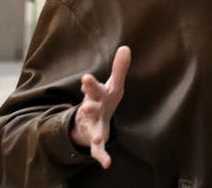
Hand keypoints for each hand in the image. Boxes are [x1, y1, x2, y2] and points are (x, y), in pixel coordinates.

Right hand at [71, 45, 129, 168]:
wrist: (88, 121)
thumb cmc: (103, 99)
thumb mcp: (112, 84)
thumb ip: (119, 68)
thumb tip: (126, 47)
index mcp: (97, 96)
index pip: (94, 89)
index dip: (90, 84)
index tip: (86, 78)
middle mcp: (92, 111)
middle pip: (90, 108)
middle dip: (88, 107)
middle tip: (86, 106)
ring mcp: (92, 126)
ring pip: (94, 129)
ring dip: (96, 133)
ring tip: (99, 138)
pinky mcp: (95, 139)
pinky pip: (98, 150)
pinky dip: (102, 156)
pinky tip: (108, 164)